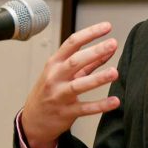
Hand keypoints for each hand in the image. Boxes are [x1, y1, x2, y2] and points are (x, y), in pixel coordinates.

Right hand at [21, 22, 119, 147]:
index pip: (72, 43)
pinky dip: (100, 105)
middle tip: (113, 43)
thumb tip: (109, 50)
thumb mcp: (65, 73)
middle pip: (75, 61)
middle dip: (95, 51)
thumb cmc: (50, 91)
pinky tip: (114, 101)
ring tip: (115, 72)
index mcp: (55, 63)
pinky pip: (85, 109)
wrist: (32, 121)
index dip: (90, 33)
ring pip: (79, 85)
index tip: (107, 26)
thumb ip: (88, 62)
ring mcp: (59, 96)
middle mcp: (55, 77)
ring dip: (98, 78)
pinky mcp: (66, 113)